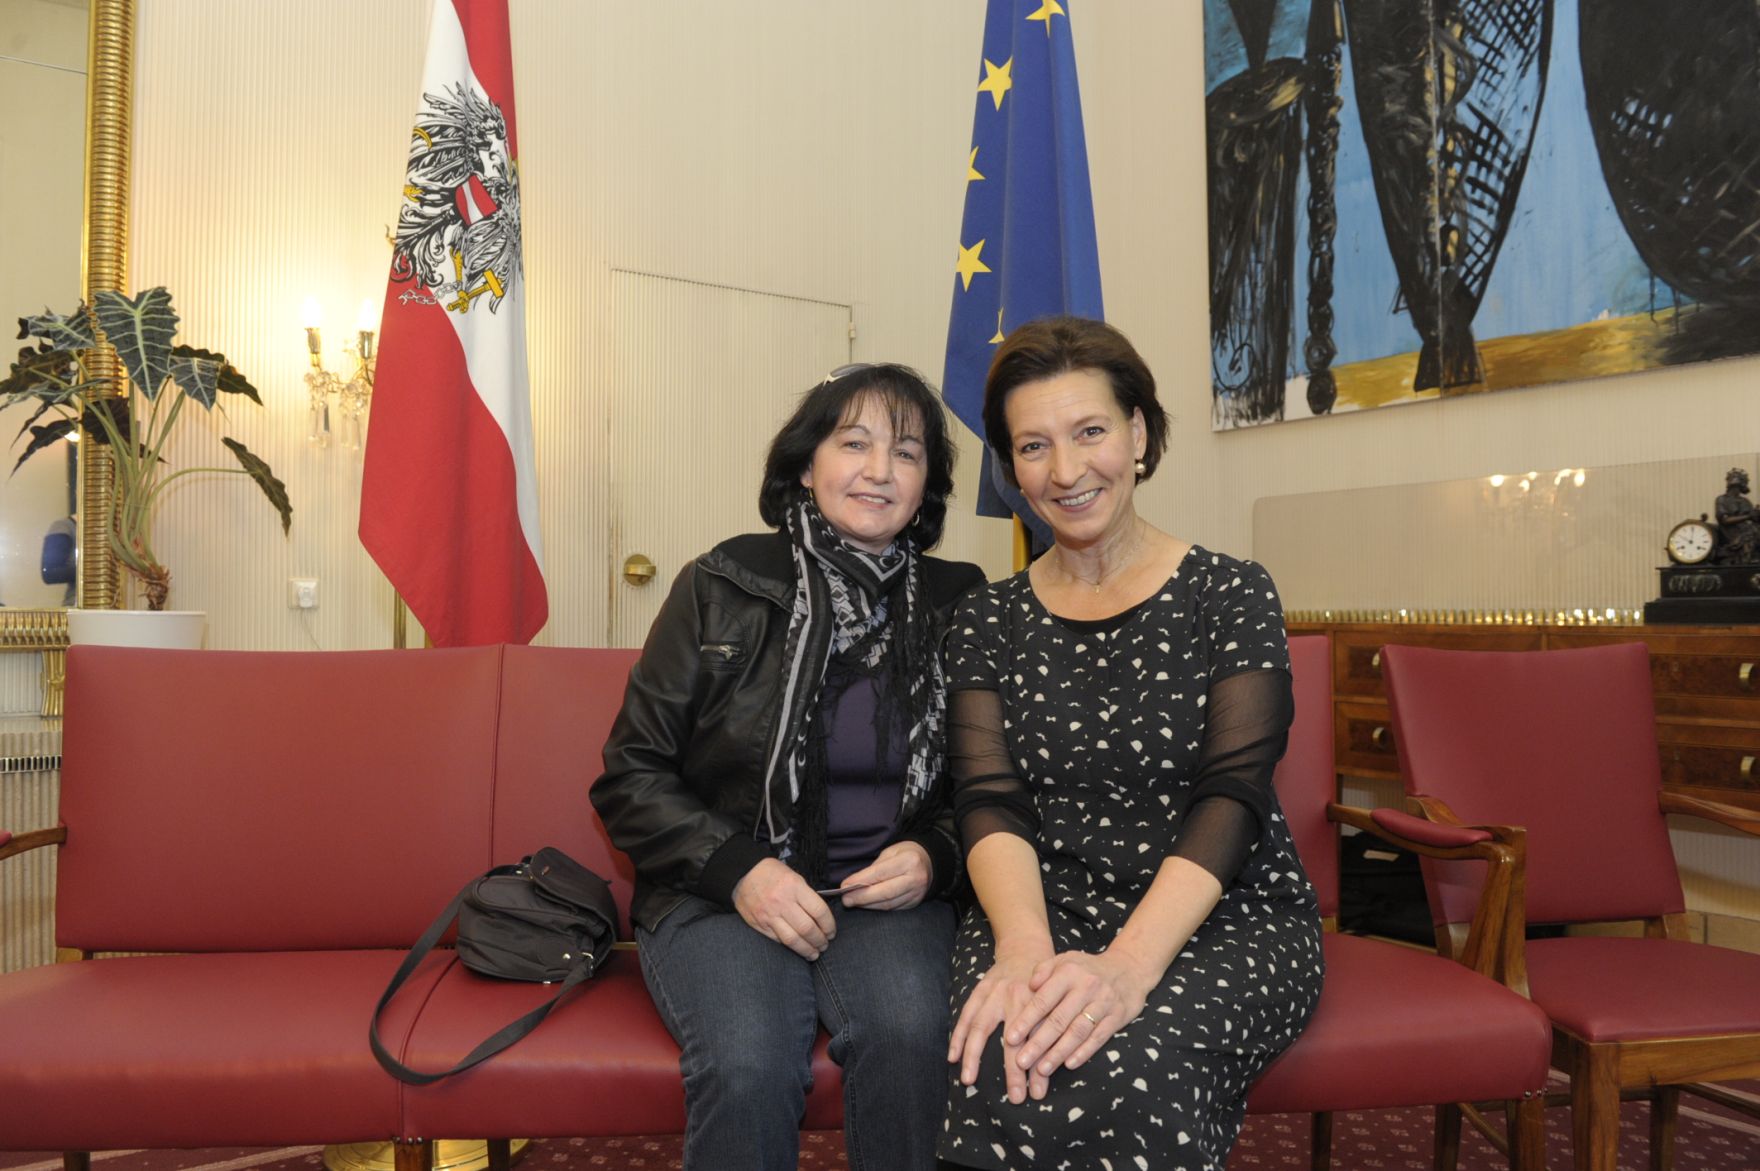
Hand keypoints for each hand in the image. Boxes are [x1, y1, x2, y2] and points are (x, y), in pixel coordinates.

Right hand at [731, 857, 835, 959]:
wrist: (742, 873)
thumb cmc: (771, 873)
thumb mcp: (793, 876)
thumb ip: (806, 896)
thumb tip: (821, 917)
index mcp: (794, 887)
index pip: (819, 911)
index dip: (829, 925)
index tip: (831, 932)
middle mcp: (782, 902)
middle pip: (807, 929)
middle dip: (820, 940)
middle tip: (825, 945)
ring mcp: (769, 915)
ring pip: (792, 940)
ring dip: (807, 950)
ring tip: (814, 953)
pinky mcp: (759, 924)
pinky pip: (778, 940)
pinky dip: (790, 947)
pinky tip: (797, 948)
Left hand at [837, 841, 932, 909]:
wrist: (930, 862)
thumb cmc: (906, 854)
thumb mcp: (891, 852)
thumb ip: (874, 868)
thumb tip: (853, 884)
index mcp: (909, 861)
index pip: (880, 873)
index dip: (860, 881)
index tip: (844, 886)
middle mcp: (916, 879)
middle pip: (885, 892)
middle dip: (862, 897)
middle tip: (846, 900)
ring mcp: (917, 893)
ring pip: (888, 903)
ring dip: (868, 904)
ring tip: (853, 902)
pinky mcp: (914, 903)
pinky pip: (893, 908)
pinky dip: (877, 907)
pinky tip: (866, 905)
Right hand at [948, 943, 1051, 1103]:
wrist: (1025, 949)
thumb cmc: (1044, 985)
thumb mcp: (1055, 1002)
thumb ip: (1052, 1031)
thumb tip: (1049, 1070)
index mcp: (1039, 1002)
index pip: (1037, 1041)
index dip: (1036, 1069)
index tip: (1036, 1094)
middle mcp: (1016, 997)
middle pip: (1012, 1039)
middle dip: (1013, 1070)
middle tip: (1014, 1097)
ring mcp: (994, 993)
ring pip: (981, 1027)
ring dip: (973, 1055)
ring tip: (969, 1080)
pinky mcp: (979, 990)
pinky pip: (966, 1015)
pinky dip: (957, 1036)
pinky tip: (953, 1057)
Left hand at [1008, 951, 1153, 1081]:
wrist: (1129, 968)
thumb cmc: (1087, 969)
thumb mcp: (1065, 960)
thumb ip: (1043, 970)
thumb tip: (1029, 985)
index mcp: (1068, 971)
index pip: (1043, 999)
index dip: (1026, 1020)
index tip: (1011, 1038)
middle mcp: (1086, 987)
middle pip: (1058, 1020)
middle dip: (1038, 1043)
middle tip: (1021, 1062)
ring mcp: (1103, 1002)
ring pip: (1077, 1032)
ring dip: (1058, 1053)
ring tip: (1041, 1069)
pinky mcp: (1118, 1017)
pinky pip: (1098, 1037)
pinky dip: (1083, 1052)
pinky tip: (1069, 1064)